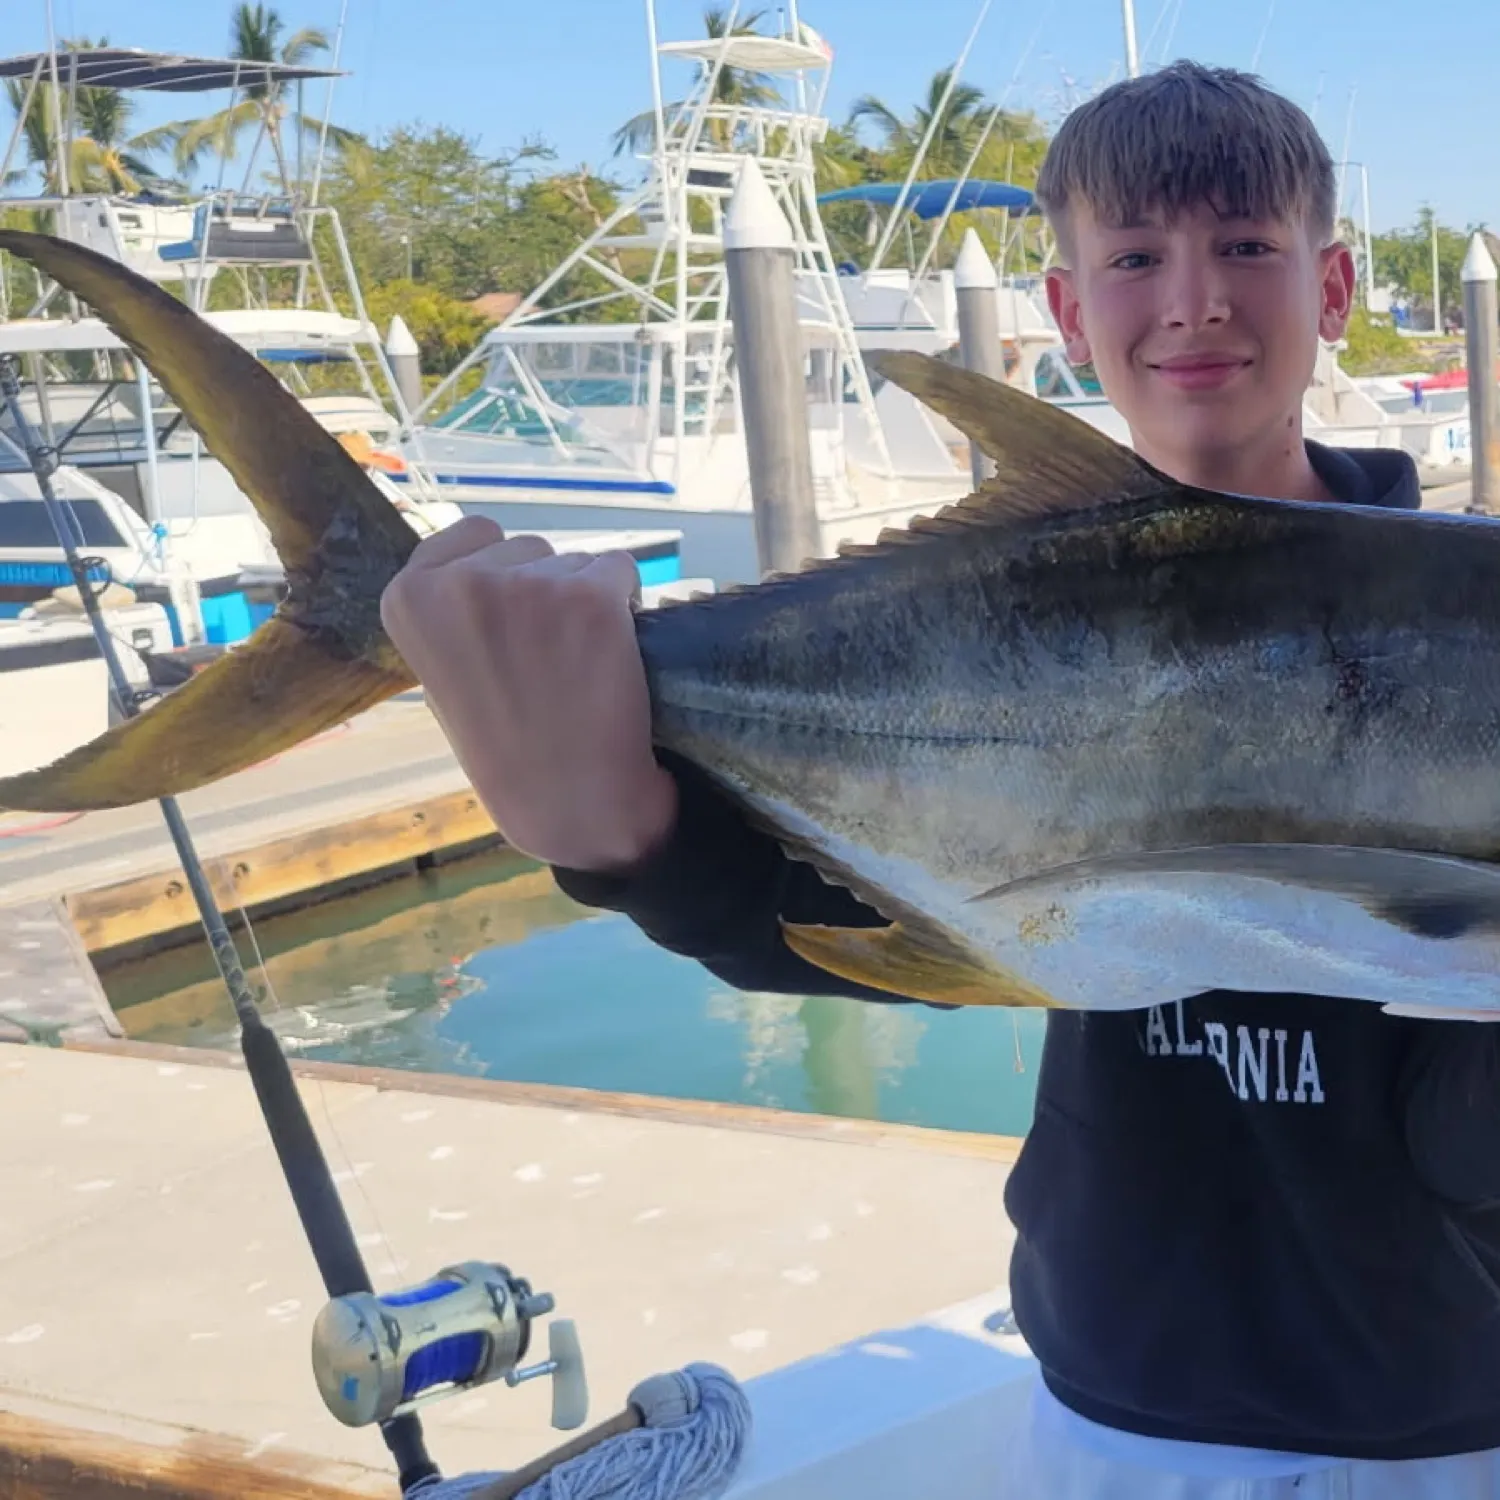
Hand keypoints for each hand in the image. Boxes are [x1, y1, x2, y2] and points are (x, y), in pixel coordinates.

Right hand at [380, 517, 677, 872]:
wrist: (568, 802)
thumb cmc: (504, 746)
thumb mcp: (442, 673)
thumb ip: (451, 612)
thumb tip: (479, 561)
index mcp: (409, 597)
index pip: (474, 535)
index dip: (502, 575)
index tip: (508, 628)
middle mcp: (462, 582)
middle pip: (528, 546)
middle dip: (542, 589)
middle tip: (544, 659)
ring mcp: (529, 586)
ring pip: (574, 560)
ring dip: (582, 599)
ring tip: (574, 666)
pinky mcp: (591, 597)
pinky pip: (618, 570)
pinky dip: (622, 605)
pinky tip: (609, 656)